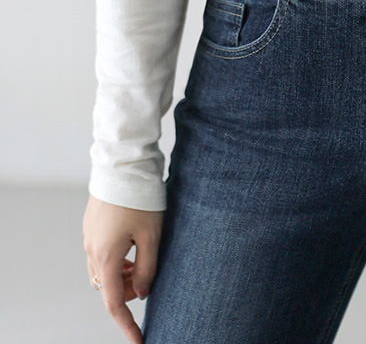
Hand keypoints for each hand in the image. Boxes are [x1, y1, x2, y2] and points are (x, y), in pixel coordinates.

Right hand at [82, 194, 163, 343]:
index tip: (139, 339)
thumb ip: (147, 268)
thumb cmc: (141, 198)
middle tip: (149, 282)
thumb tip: (142, 293)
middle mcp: (92, 250)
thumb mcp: (152, 235)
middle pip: (108, 287)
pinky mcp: (91, 225)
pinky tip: (132, 248)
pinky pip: (100, 254)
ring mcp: (89, 237)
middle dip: (127, 293)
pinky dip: (115, 261)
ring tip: (142, 264)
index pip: (115, 303)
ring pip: (102, 271)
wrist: (123, 163)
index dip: (127, 324)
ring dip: (120, 276)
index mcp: (106, 256)